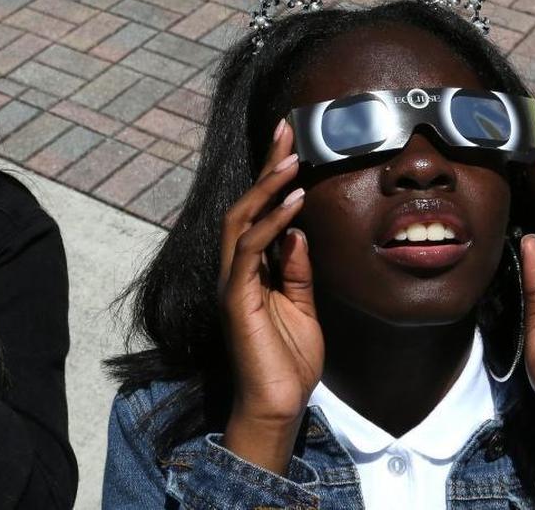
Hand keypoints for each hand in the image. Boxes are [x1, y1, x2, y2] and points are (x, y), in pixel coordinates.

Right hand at [219, 121, 322, 472]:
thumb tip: (298, 230)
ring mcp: (232, 282)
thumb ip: (297, 268)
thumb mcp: (302, 305)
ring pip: (240, 220)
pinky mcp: (235, 298)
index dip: (272, 176)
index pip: (258, 212)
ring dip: (267, 187)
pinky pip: (250, 251)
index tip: (290, 142)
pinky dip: (272, 223)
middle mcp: (235, 269)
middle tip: (286, 130)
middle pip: (244, 205)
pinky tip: (293, 203)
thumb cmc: (288, 361)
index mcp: (250, 269)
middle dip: (265, 166)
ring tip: (291, 159)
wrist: (278, 405)